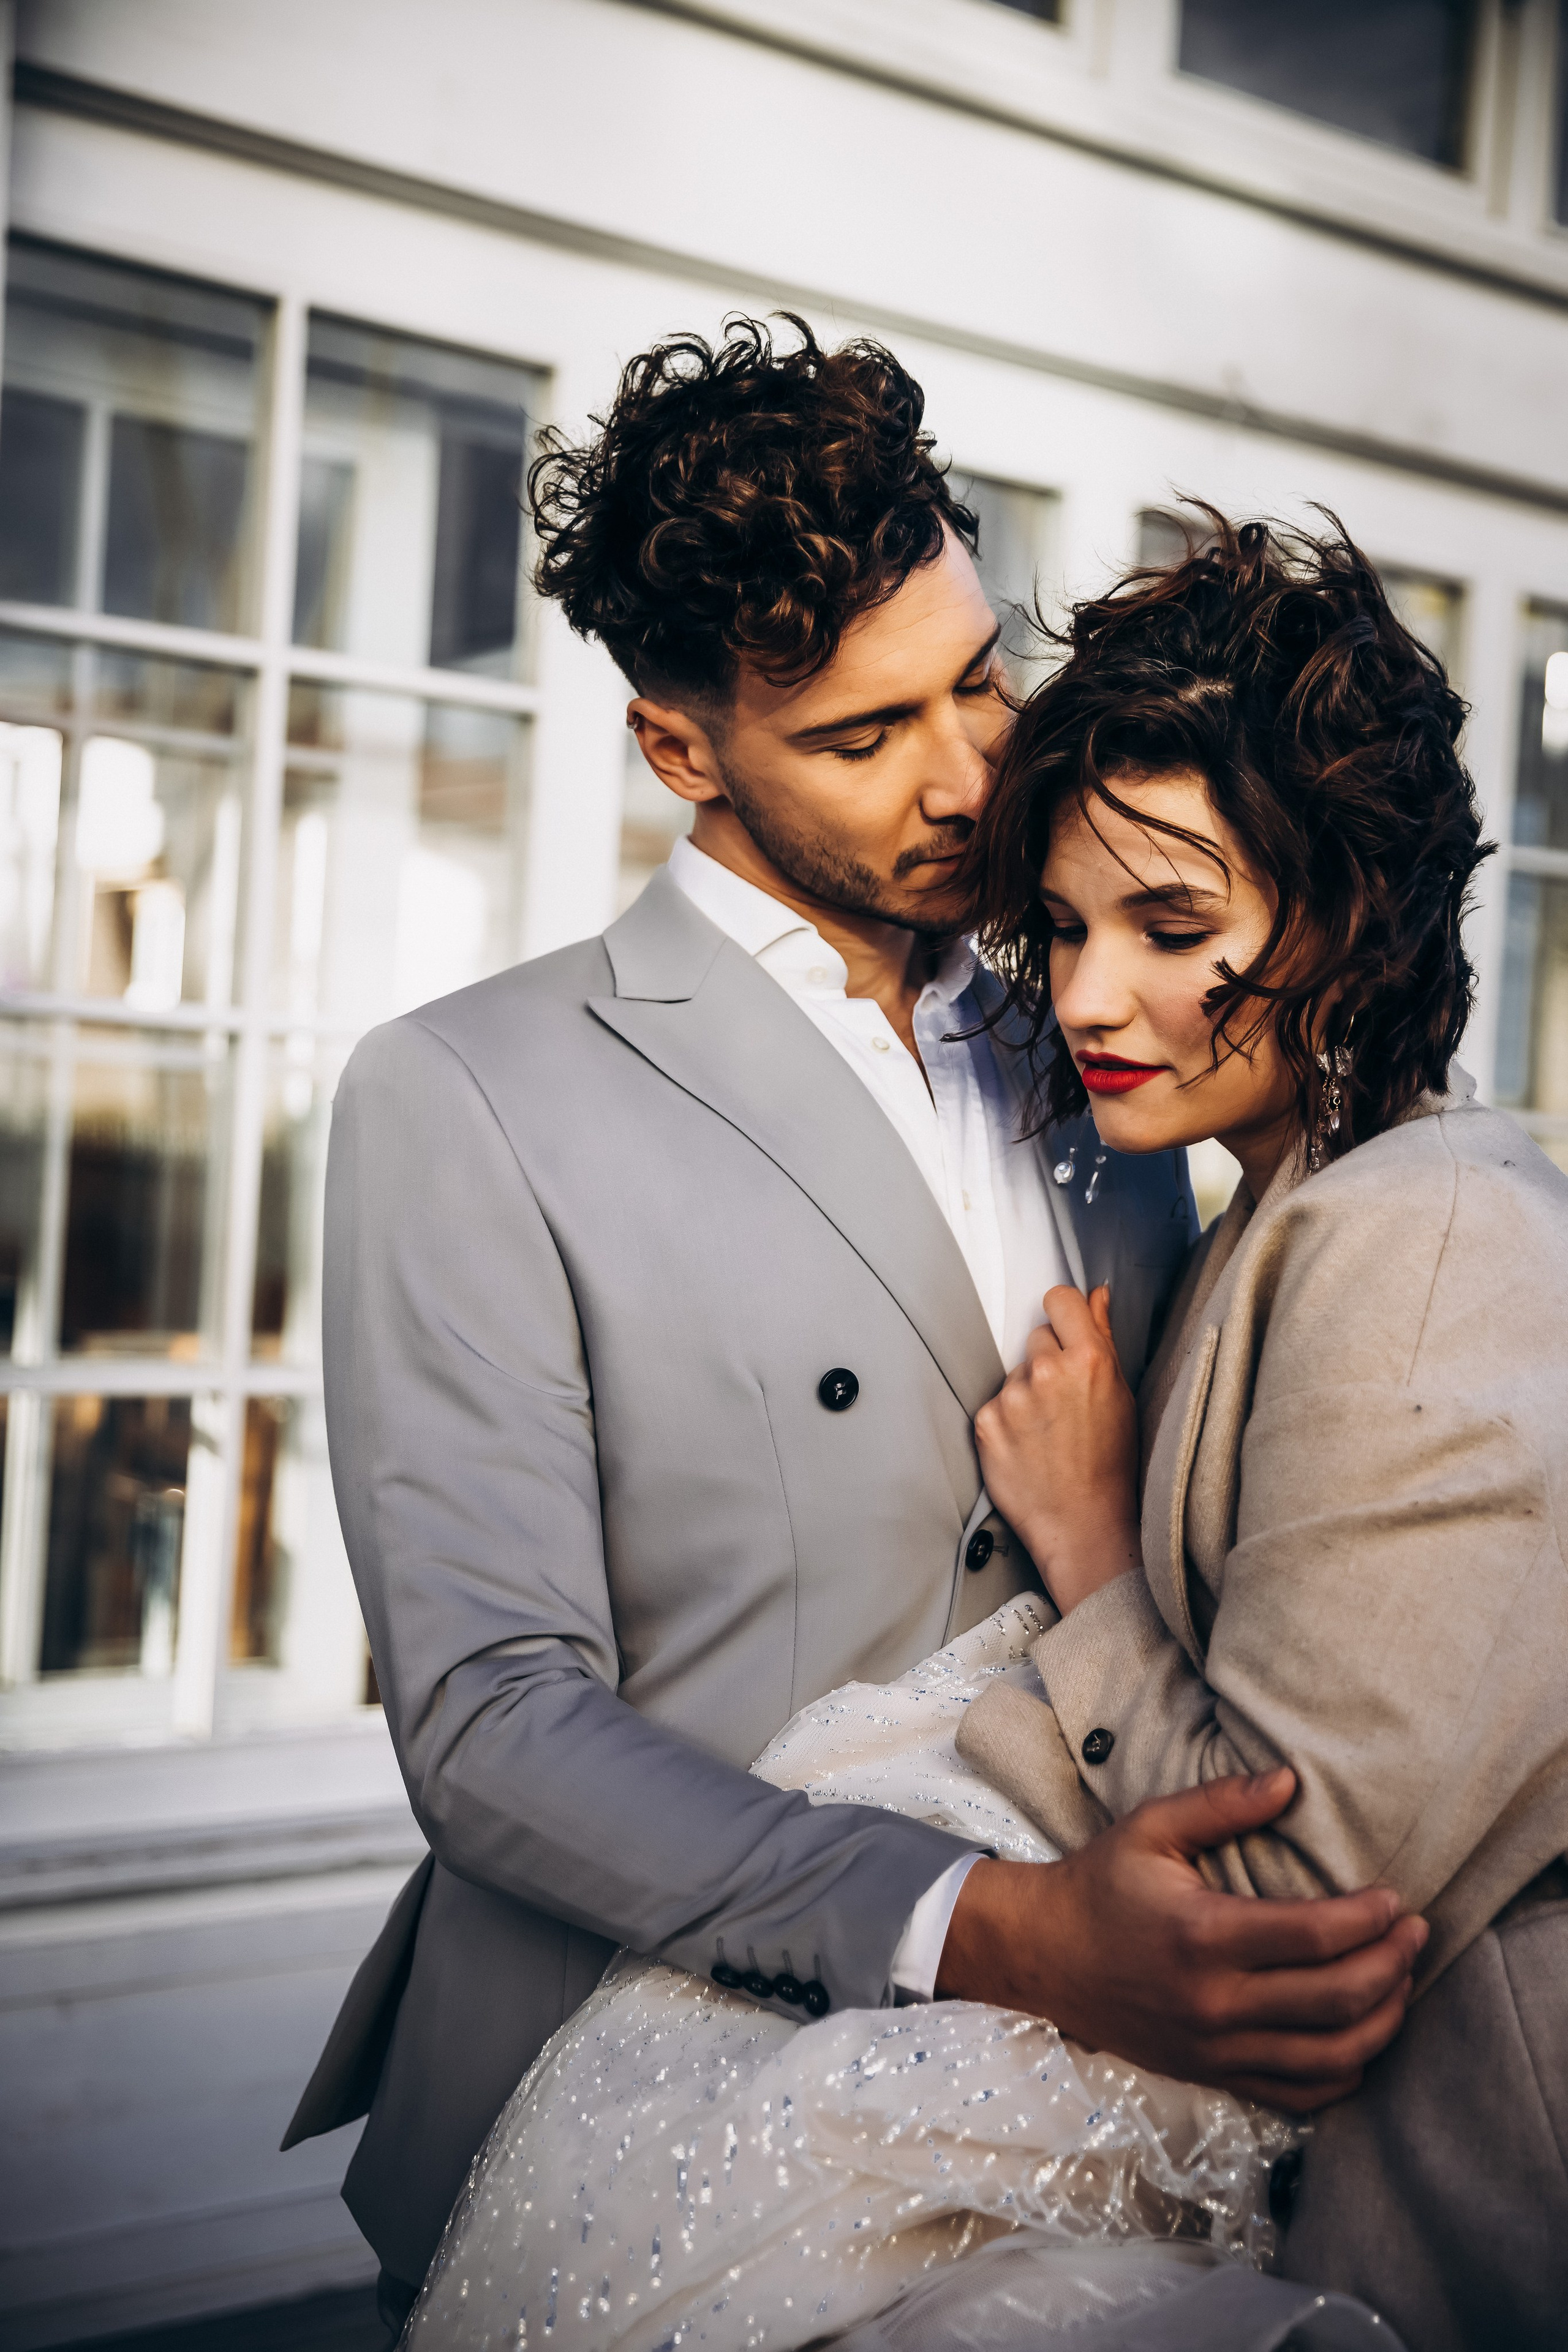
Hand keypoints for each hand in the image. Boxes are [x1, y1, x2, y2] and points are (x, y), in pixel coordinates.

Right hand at [935, 1767, 1427, 2110]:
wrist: (1044, 1956)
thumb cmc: (1101, 1885)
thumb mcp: (1151, 1827)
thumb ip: (1223, 1802)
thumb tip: (1291, 1780)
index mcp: (1204, 1936)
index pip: (1316, 1936)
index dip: (1370, 1919)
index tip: (1396, 1898)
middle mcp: (1216, 2002)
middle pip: (1338, 1999)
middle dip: (1393, 1965)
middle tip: (1416, 1933)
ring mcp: (1216, 2049)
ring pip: (1331, 2056)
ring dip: (1383, 2021)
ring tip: (1401, 1981)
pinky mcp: (1214, 2075)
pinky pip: (1301, 2094)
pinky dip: (1345, 2072)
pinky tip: (1361, 2036)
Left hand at [974, 1283, 1139, 1610]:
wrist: (1083, 1524)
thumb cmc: (1111, 1465)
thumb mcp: (1121, 1396)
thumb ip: (1103, 1337)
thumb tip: (1098, 1295)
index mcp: (1089, 1360)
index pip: (1060, 1298)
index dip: (1063, 1313)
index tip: (1065, 1330)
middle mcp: (1047, 1371)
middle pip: (1036, 1336)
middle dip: (1048, 1360)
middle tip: (1064, 1402)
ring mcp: (1012, 1397)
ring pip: (1015, 1373)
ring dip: (1026, 1393)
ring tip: (1048, 1431)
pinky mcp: (985, 1422)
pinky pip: (995, 1403)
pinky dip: (1006, 1420)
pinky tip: (1028, 1446)